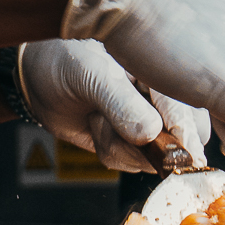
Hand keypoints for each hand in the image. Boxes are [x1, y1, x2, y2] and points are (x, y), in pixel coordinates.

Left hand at [18, 40, 210, 174]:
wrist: (39, 79)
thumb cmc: (64, 61)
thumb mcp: (89, 74)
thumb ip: (120, 101)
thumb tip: (150, 134)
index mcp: (162, 67)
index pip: (186, 104)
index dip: (184, 131)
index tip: (180, 153)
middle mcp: (166, 96)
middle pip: (184, 137)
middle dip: (146, 142)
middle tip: (107, 118)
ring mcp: (153, 121)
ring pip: (156, 156)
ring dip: (120, 145)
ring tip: (97, 115)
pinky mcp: (136, 143)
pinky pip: (134, 163)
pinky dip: (111, 152)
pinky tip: (96, 126)